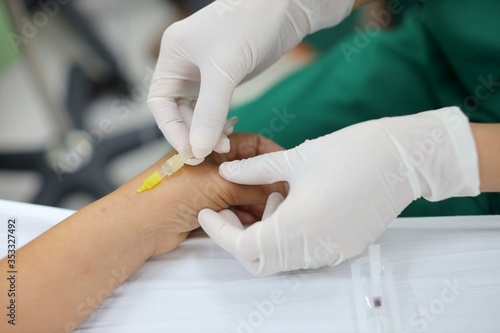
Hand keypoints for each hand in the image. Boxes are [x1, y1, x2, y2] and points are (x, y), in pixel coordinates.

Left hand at [119, 132, 284, 255]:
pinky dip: (244, 216)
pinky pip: (232, 210)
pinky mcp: (205, 209)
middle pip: (247, 171)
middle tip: (284, 196)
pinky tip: (255, 224)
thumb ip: (251, 186)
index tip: (288, 169)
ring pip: (241, 192)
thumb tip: (280, 186)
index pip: (250, 146)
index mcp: (209, 147)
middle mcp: (210, 165)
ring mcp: (207, 188)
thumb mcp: (217, 186)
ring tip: (272, 213)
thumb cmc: (168, 195)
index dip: (270, 156)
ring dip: (257, 203)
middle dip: (266, 183)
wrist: (139, 226)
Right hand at [148, 0, 353, 160]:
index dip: (171, 129)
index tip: (190, 150)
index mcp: (173, 55)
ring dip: (208, 131)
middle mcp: (184, 65)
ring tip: (225, 144)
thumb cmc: (249, 24)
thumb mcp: (225, 69)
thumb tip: (198, 148)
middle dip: (193, 132)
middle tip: (211, 152)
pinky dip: (219, 122)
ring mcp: (205, 72)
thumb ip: (210, 111)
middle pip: (177, 110)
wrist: (285, 8)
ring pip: (197, 111)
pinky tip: (230, 131)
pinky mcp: (225, 77)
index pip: (159, 102)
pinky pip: (214, 107)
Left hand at [198, 107, 479, 275]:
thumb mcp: (295, 157)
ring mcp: (334, 251)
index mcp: (301, 222)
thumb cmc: (353, 151)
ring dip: (266, 236)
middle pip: (260, 261)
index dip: (220, 232)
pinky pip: (306, 254)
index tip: (209, 213)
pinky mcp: (347, 248)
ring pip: (282, 260)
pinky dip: (289, 238)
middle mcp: (317, 245)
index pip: (244, 246)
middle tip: (231, 208)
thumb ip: (253, 170)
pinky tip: (295, 205)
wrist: (403, 158)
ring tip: (274, 196)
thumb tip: (226, 172)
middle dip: (238, 239)